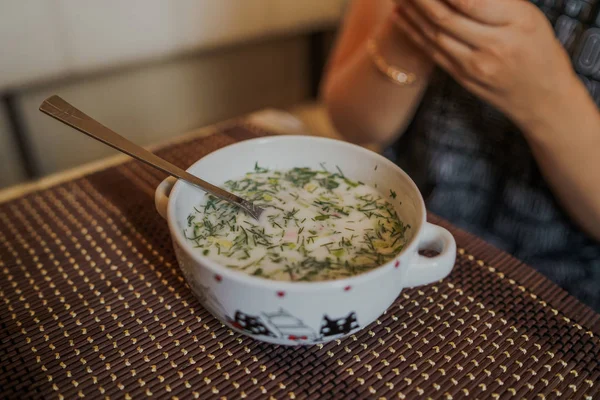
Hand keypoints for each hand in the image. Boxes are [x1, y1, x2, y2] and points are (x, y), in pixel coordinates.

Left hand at [392, 0, 580, 130]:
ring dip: (411, 11)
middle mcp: (494, 46)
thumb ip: (494, 1)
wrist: (542, 98)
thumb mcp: (528, 16)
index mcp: (517, 23)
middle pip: (446, 17)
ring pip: (435, 34)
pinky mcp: (462, 78)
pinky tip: (400, 16)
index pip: (470, 1)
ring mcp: (475, 66)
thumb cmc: (539, 48)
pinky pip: (433, 52)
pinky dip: (414, 32)